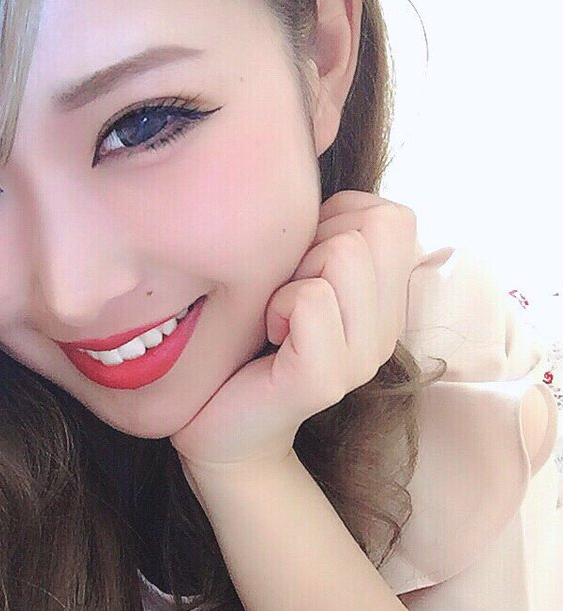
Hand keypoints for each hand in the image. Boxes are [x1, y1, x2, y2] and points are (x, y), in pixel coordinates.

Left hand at [169, 191, 419, 481]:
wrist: (217, 426)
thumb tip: (315, 185)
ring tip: (275, 315)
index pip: (393, 216)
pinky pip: (311, 301)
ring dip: (293, 276)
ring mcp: (363, 357)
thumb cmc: (247, 340)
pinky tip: (268, 337)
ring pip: (344, 256)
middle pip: (374, 227)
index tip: (300, 266)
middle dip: (314, 244)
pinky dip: (277, 307)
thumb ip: (322, 234)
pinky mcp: (325, 380)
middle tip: (284, 291)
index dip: (335, 223)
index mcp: (388, 300)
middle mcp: (387, 329)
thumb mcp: (291, 274)